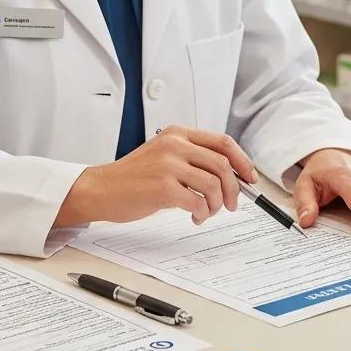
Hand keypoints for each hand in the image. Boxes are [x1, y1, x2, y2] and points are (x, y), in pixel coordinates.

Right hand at [54, 126, 256, 226]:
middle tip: (232, 204)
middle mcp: (175, 144)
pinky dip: (203, 213)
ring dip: (218, 204)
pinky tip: (195, 217)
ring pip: (214, 183)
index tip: (250, 178)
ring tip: (207, 212)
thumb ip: (193, 159)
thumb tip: (231, 177)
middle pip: (223, 164)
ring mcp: (168, 165)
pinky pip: (198, 202)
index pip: (223, 141)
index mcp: (178, 133)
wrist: (101, 189)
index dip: (242, 160)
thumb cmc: (134, 177)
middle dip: (234, 188)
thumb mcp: (164, 155)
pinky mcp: (162, 187)